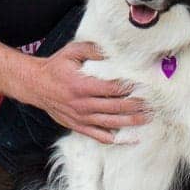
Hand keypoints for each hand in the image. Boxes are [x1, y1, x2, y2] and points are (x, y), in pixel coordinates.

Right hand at [21, 41, 149, 144]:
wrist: (35, 85)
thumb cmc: (56, 67)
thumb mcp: (72, 52)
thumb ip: (94, 50)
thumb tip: (114, 50)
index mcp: (83, 86)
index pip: (113, 88)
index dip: (131, 88)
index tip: (146, 86)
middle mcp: (83, 104)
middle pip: (116, 107)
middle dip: (137, 106)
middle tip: (154, 104)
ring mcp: (81, 118)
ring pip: (111, 123)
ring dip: (131, 122)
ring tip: (148, 118)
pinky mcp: (78, 126)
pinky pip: (99, 136)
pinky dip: (116, 139)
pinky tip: (131, 138)